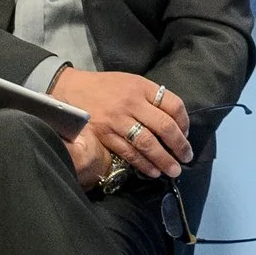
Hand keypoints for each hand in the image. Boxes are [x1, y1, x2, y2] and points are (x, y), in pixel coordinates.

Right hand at [51, 67, 191, 182]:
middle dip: (179, 145)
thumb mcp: (130, 82)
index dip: (185, 122)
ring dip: (163, 159)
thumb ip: (150, 97)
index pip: (173, 104)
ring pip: (147, 143)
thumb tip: (174, 122)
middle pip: (164, 126)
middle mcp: (131, 103)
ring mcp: (117, 120)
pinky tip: (152, 171)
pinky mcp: (104, 134)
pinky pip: (128, 152)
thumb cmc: (105, 87)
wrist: (69, 88)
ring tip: (174, 170)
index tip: (186, 134)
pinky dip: (142, 164)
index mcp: (142, 87)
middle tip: (187, 157)